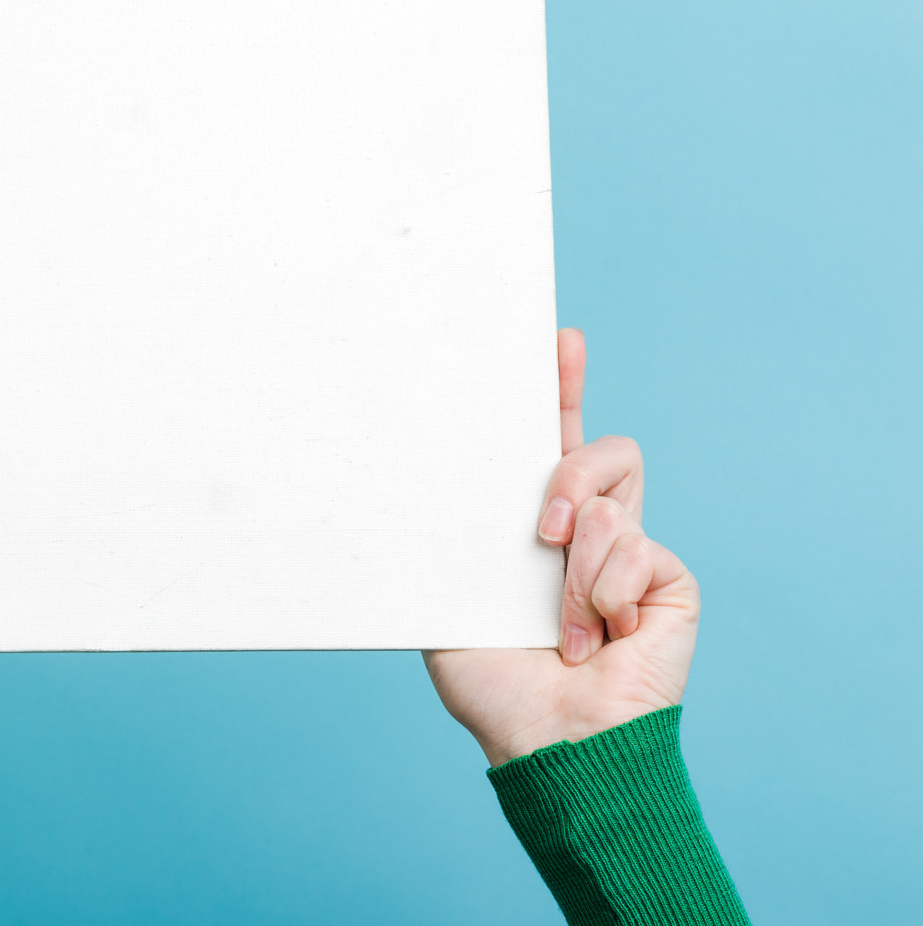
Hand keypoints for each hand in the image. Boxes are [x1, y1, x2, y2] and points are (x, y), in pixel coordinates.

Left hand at [423, 329, 699, 765]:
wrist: (549, 740)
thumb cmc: (493, 680)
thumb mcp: (449, 593)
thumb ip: (451, 534)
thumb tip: (408, 473)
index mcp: (536, 528)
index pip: (552, 443)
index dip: (561, 387)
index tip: (557, 339)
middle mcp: (591, 532)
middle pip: (601, 447)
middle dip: (572, 464)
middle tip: (543, 524)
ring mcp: (633, 553)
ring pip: (613, 493)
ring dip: (576, 559)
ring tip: (559, 619)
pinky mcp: (670, 580)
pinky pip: (637, 542)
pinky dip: (605, 590)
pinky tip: (598, 637)